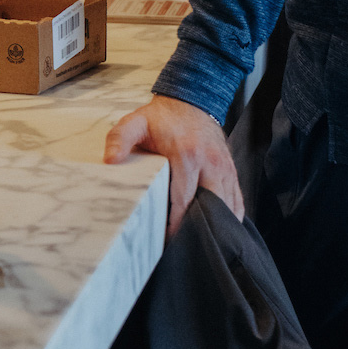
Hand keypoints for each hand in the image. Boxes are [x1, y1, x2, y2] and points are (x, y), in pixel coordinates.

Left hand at [104, 93, 242, 237]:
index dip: (175, 224)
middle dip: (198, 230)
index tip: (165, 240)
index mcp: (187, 155)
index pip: (184, 199)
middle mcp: (211, 164)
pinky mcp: (232, 172)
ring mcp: (225, 169)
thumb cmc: (163, 118)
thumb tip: (110, 159)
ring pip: (228, 207)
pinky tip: (218, 232)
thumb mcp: (136, 122)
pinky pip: (237, 202)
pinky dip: (230, 218)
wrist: (193, 101)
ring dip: (216, 226)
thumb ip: (120, 138)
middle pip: (211, 207)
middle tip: (183, 248)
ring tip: (199, 244)